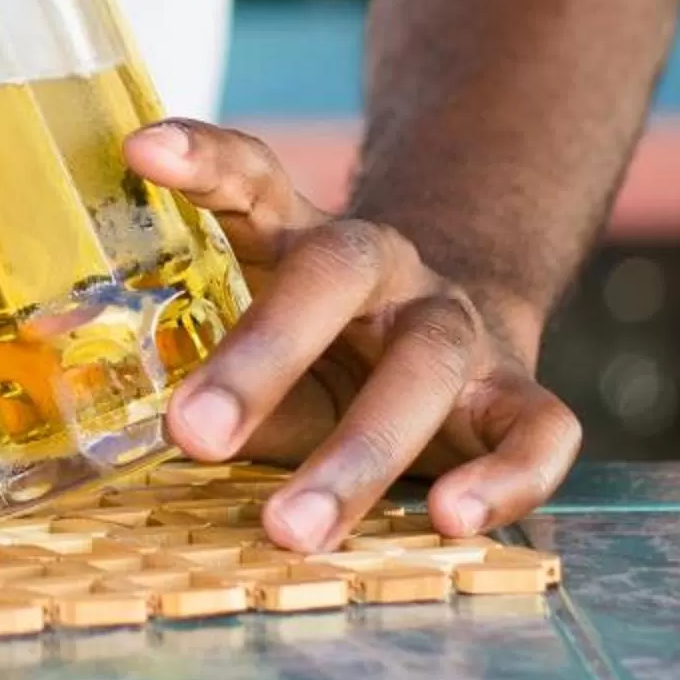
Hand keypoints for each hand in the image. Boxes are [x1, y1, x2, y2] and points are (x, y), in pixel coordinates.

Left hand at [125, 119, 581, 553]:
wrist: (459, 360)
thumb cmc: (328, 369)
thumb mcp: (268, 372)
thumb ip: (226, 397)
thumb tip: (155, 437)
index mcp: (301, 240)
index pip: (254, 180)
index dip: (204, 158)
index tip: (142, 150)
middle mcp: (383, 268)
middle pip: (335, 274)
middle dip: (262, 356)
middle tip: (190, 433)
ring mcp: (457, 327)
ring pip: (425, 365)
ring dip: (357, 453)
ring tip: (291, 529)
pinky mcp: (519, 395)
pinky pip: (537, 428)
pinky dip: (503, 479)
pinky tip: (454, 521)